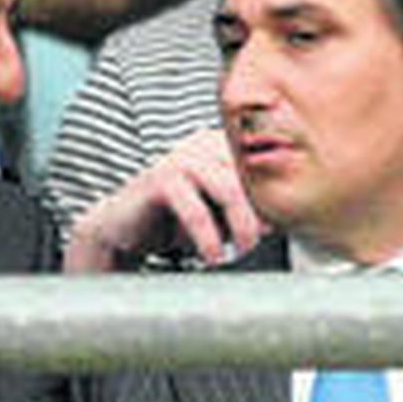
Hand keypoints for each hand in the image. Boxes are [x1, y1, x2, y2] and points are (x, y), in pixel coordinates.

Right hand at [64, 128, 263, 271]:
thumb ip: (245, 211)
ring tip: (243, 251)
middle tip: (260, 243)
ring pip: (229, 191)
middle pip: (249, 178)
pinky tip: (213, 256)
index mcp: (220, 145)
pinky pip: (195, 210)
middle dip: (260, 214)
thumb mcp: (218, 215)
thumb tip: (278, 221)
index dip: (272, 198)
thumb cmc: (173, 220)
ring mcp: (181, 158)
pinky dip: (208, 238)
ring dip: (242, 226)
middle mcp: (203, 144)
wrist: (121, 229)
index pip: (260, 169)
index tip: (281, 226)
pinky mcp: (161, 179)